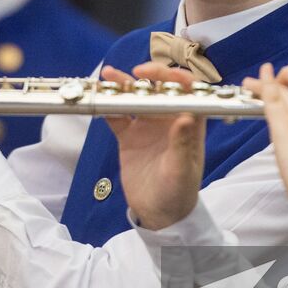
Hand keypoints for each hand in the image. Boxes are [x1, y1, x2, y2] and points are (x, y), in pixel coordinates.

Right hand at [107, 62, 205, 230]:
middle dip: (148, 76)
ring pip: (136, 98)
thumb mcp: (182, 171)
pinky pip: (118, 116)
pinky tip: (99, 98)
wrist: (159, 215)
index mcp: (188, 124)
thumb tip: (186, 116)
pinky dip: (109, 106)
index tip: (164, 75)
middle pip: (159, 89)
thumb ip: (182, 144)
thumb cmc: (180, 193)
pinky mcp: (129, 137)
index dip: (178, 78)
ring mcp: (148, 127)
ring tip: (109, 76)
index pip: (188, 92)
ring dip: (123, 86)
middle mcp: (168, 120)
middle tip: (135, 72)